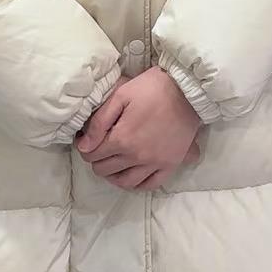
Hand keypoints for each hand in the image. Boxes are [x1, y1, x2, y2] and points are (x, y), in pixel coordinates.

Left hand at [75, 68, 200, 190]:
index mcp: (122, 139)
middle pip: (105, 170)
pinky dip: (137, 184)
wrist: (188, 89)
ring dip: (113, 175)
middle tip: (98, 148)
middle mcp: (137, 156)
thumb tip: (84, 145)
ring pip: (125, 182)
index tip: (86, 139)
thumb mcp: (122, 94)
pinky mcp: (170, 164)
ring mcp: (154, 163)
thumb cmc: (153, 87)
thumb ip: (99, 121)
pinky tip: (132, 175)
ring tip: (112, 164)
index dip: (85, 147)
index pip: (93, 154)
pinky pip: (150, 185)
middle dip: (97, 160)